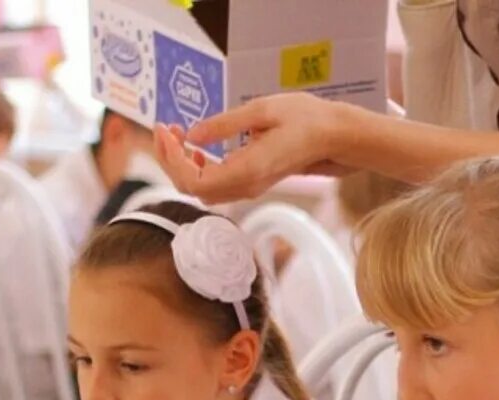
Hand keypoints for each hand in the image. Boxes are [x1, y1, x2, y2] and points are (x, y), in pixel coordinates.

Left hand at [153, 93, 351, 202]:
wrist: (334, 137)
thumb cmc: (305, 119)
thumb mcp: (261, 110)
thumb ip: (224, 124)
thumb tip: (192, 134)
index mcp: (247, 170)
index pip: (194, 180)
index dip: (172, 158)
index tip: (166, 130)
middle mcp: (246, 186)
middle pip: (192, 189)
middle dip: (170, 160)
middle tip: (164, 129)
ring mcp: (248, 187)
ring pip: (201, 189)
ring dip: (182, 165)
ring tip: (176, 135)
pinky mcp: (251, 182)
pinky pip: (215, 184)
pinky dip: (197, 167)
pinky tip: (196, 147)